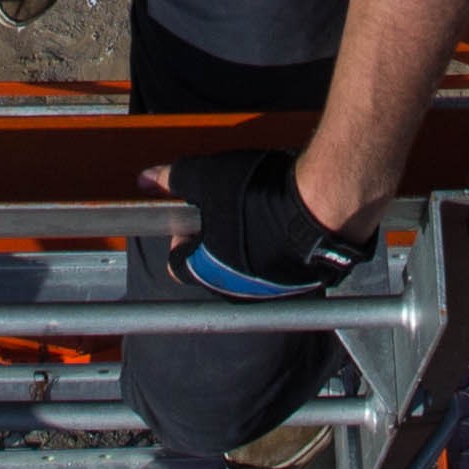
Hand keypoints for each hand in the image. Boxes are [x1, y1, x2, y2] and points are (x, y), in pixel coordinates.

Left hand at [153, 146, 362, 298]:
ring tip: (258, 206)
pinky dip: (277, 246)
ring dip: (247, 241)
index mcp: (206, 273)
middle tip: (226, 204)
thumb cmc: (261, 196)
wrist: (322, 205)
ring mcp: (271, 290)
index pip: (178, 263)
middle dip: (215, 236)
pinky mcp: (301, 282)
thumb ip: (174, 178)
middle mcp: (237, 291)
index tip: (193, 211)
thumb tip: (146, 179)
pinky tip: (285, 217)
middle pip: (213, 265)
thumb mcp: (206, 176)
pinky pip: (279, 266)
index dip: (181, 234)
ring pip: (247, 266)